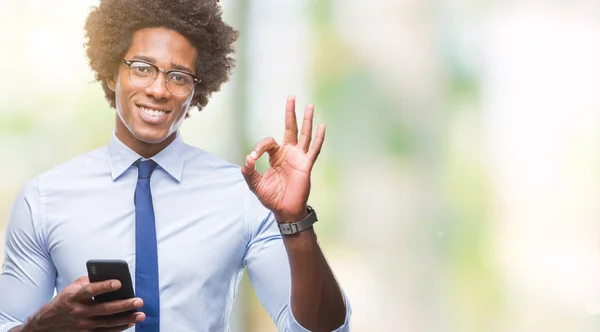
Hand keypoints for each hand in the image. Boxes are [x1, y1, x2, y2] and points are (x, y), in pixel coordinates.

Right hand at [22, 276, 144, 331]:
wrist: (47, 324)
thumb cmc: (65, 301)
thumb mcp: (72, 288)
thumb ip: (89, 281)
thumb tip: (109, 276)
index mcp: (75, 297)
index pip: (90, 290)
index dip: (104, 286)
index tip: (119, 283)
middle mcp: (79, 312)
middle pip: (104, 309)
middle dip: (123, 305)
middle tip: (138, 301)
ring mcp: (83, 325)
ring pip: (108, 323)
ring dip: (126, 319)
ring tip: (140, 315)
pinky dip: (119, 328)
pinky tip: (130, 323)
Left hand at [241, 96, 324, 222]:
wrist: (285, 211)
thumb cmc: (271, 198)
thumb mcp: (255, 184)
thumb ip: (248, 172)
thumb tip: (247, 159)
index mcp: (276, 156)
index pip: (268, 142)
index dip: (259, 147)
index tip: (252, 158)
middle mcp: (288, 154)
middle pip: (290, 128)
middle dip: (290, 113)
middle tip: (291, 97)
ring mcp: (299, 158)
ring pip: (304, 135)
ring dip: (306, 120)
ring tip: (309, 106)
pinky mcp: (306, 165)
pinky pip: (313, 150)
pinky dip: (319, 139)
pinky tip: (322, 126)